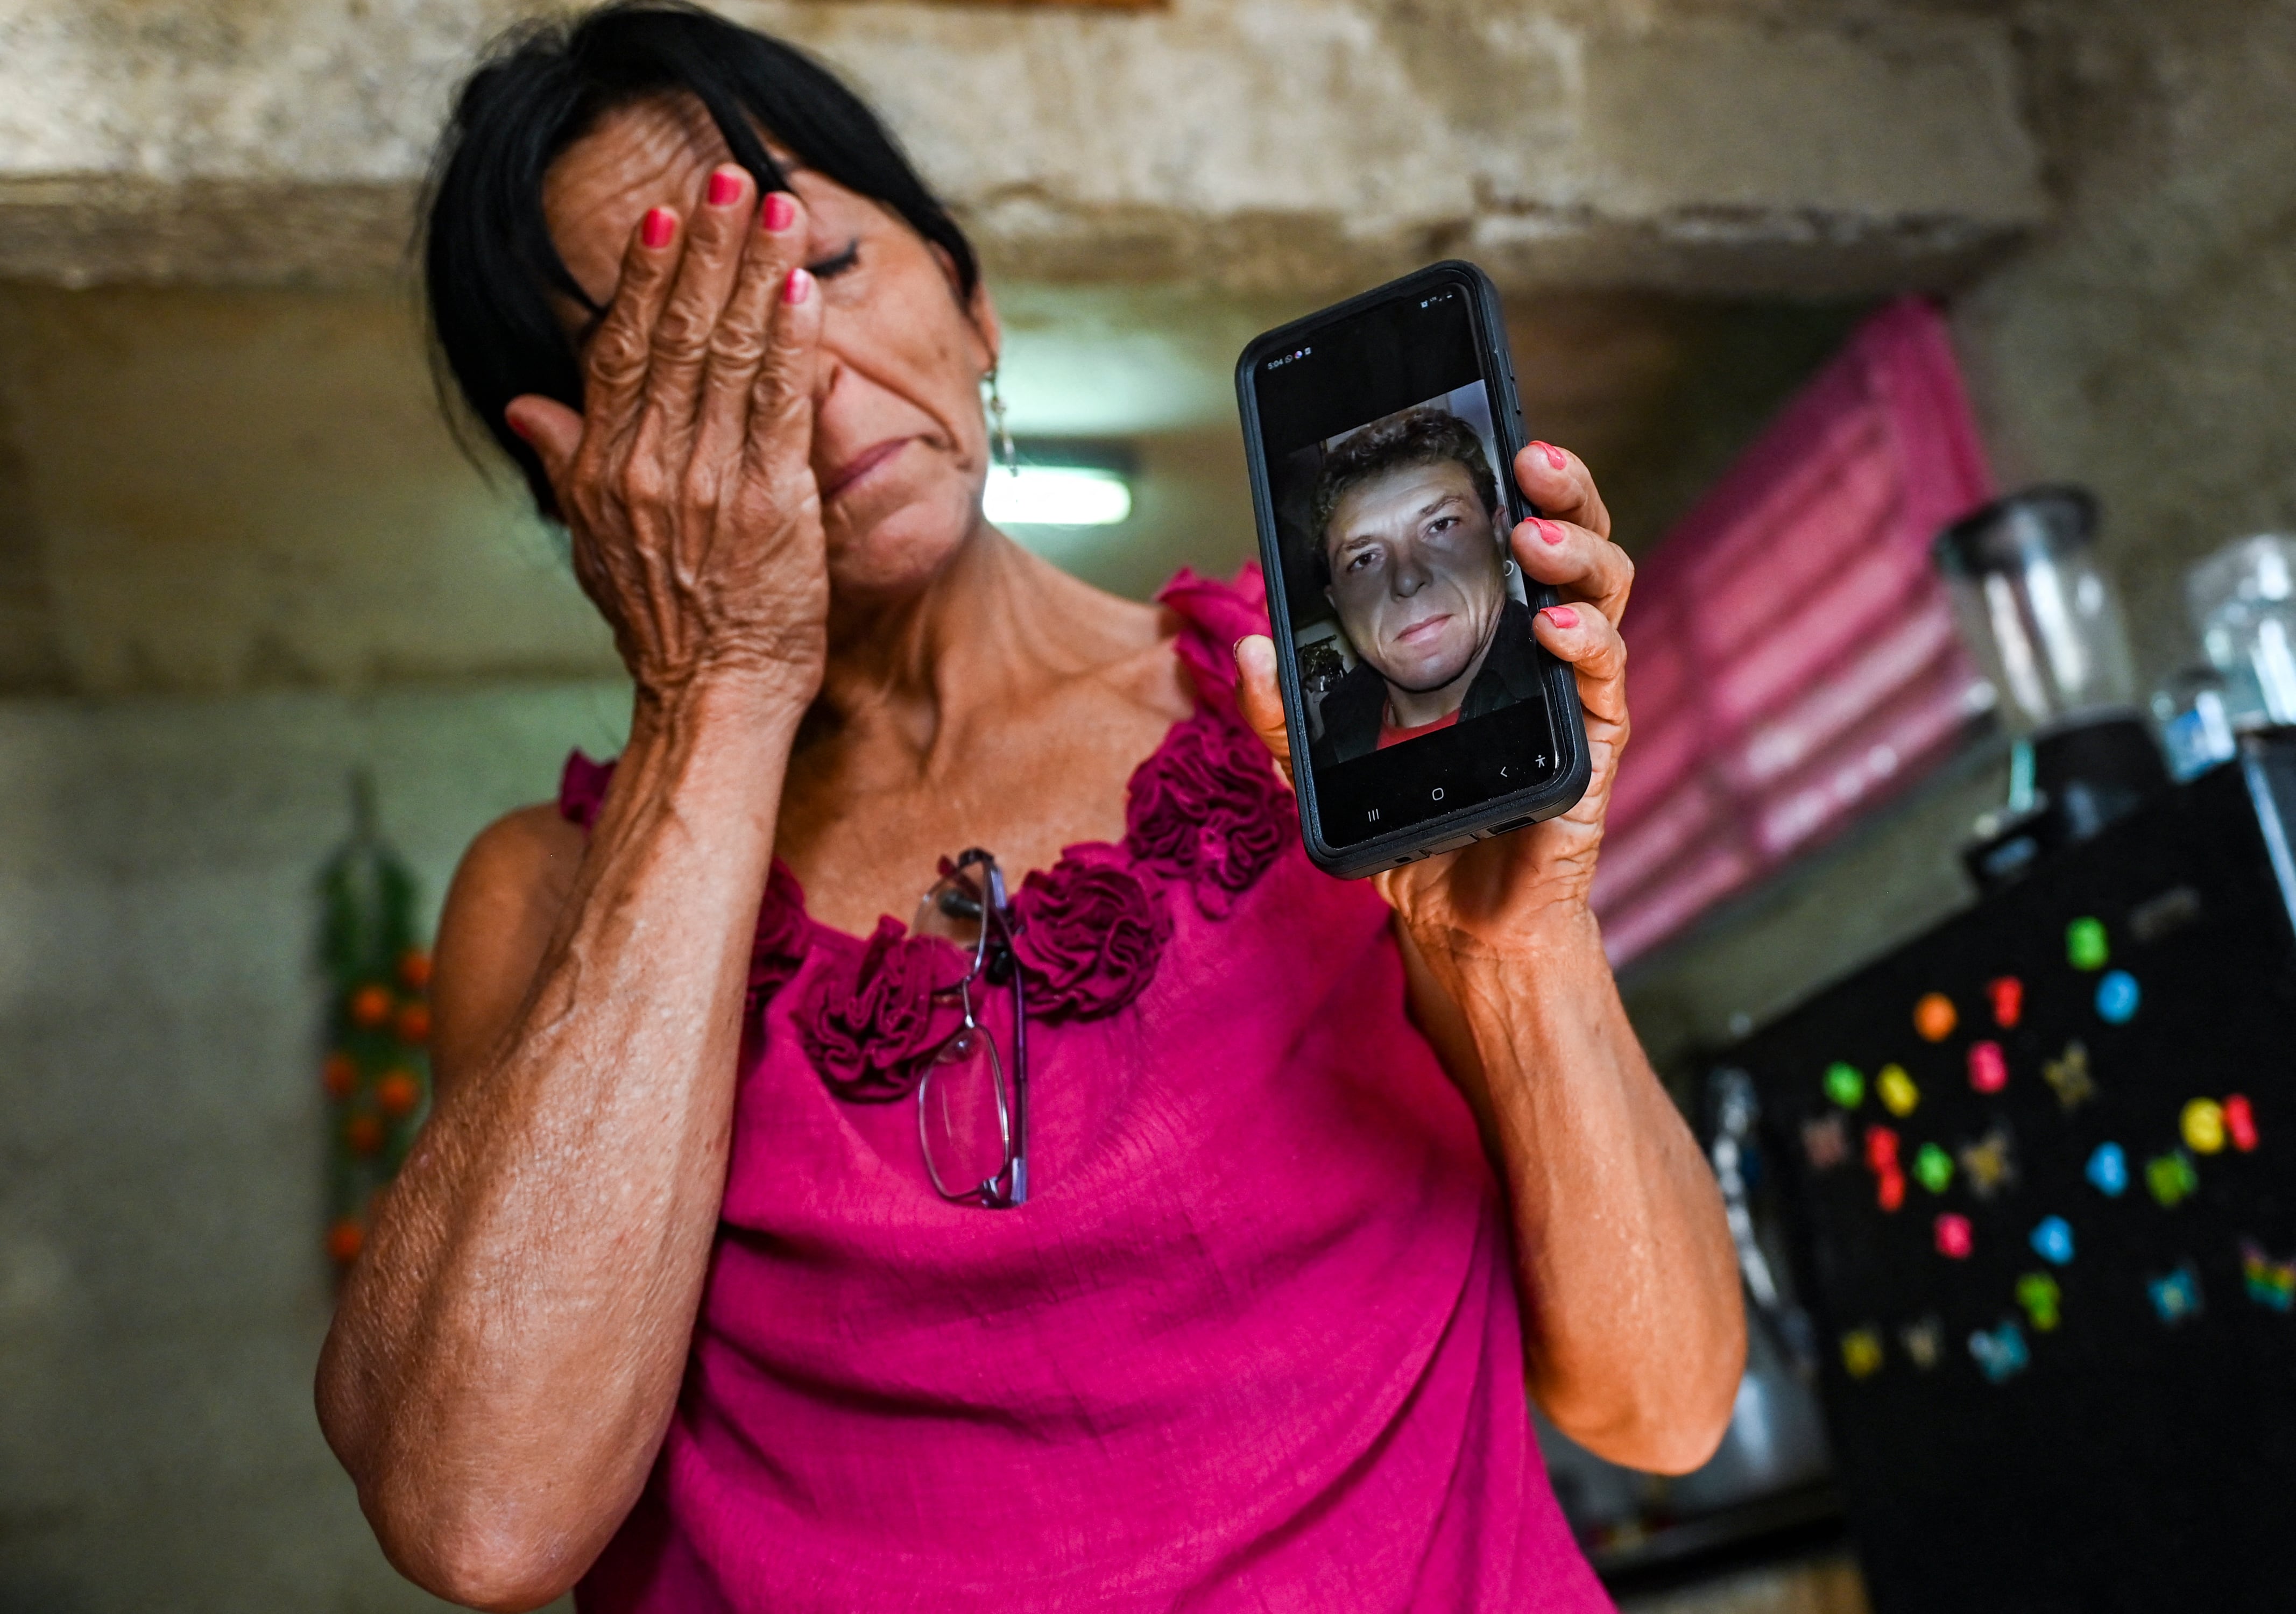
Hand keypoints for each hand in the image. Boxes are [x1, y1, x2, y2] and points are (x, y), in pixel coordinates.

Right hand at [506, 167, 828, 706]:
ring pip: (730, 355)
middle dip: (707, 248)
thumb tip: (527, 404)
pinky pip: (781, 405)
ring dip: (755, 272)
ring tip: (776, 209)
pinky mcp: (769, 504)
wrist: (709, 697)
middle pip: (677, 334)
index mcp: (604, 468)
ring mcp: (708, 484)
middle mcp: (648, 466)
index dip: (643, 277)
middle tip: (731, 177)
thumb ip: (566, 463)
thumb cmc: (664, 626)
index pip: (620, 349)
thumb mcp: (595, 545)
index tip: (665, 214)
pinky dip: (793, 343)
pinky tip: (802, 289)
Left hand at [1237, 441, 1631, 953]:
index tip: (1489, 437)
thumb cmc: (1406, 820)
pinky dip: (1586, 646)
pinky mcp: (1592, 745)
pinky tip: (1556, 628)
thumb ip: (1282, 712)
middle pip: (1572, 541)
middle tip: (1531, 458)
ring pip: (1604, 594)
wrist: (1453, 917)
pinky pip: (1605, 681)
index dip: (1510, 482)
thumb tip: (1250, 646)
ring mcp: (1570, 690)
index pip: (1508, 533)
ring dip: (1576, 554)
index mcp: (1485, 626)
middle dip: (1564, 489)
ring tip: (1532, 537)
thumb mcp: (1321, 765)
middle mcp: (1538, 644)